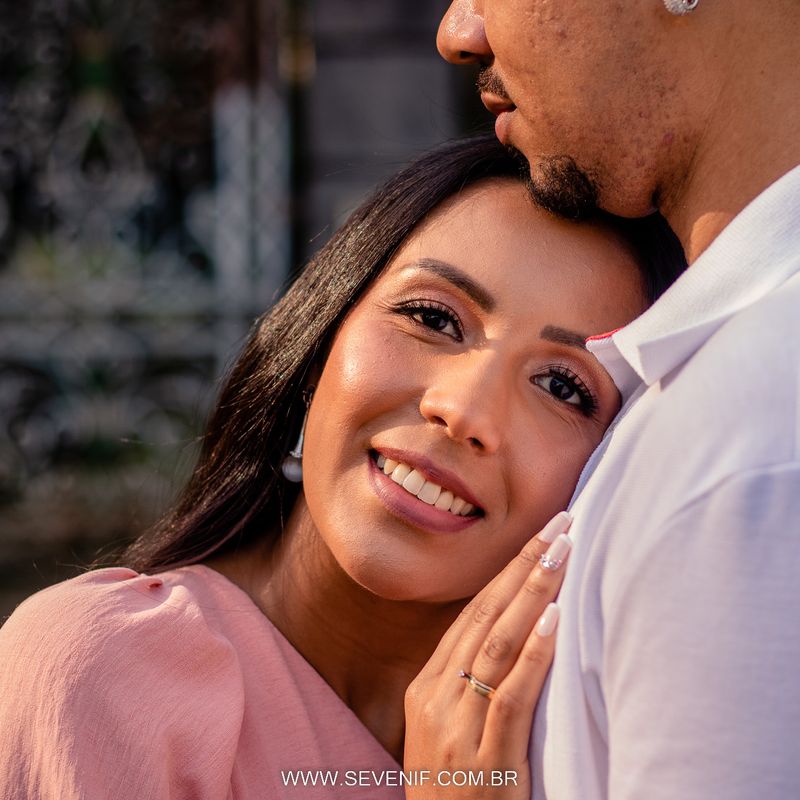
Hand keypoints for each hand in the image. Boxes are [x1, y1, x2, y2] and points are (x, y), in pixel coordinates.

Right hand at [403, 511, 572, 798]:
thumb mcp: (446, 730)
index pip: (472, 614)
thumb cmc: (452, 789)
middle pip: (485, 616)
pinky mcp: (483, 760)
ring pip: (498, 644)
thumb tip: (512, 631)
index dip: (506, 572)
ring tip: (563, 552)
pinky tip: (553, 619)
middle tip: (559, 525)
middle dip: (524, 566)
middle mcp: (436, 698)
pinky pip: (510, 695)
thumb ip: (468, 683)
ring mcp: (456, 728)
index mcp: (427, 687)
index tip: (538, 537)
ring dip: (533, 592)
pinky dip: (533, 654)